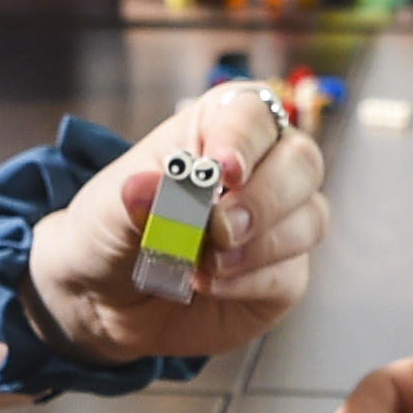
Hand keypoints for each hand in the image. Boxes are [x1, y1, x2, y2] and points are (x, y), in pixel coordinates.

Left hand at [25, 76, 330, 365]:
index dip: (244, 138)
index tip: (223, 169)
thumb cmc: (110, 233)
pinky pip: (289, 273)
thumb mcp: (106, 213)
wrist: (103, 300)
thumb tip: (147, 186)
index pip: (253, 112)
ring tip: (202, 263)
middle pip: (302, 161)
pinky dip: (247, 282)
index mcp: (215, 128)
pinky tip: (206, 284)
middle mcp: (260, 168)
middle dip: (266, 197)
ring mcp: (277, 223)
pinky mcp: (281, 275)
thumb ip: (134, 201)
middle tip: (221, 227)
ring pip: (310, 219)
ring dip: (259, 245)